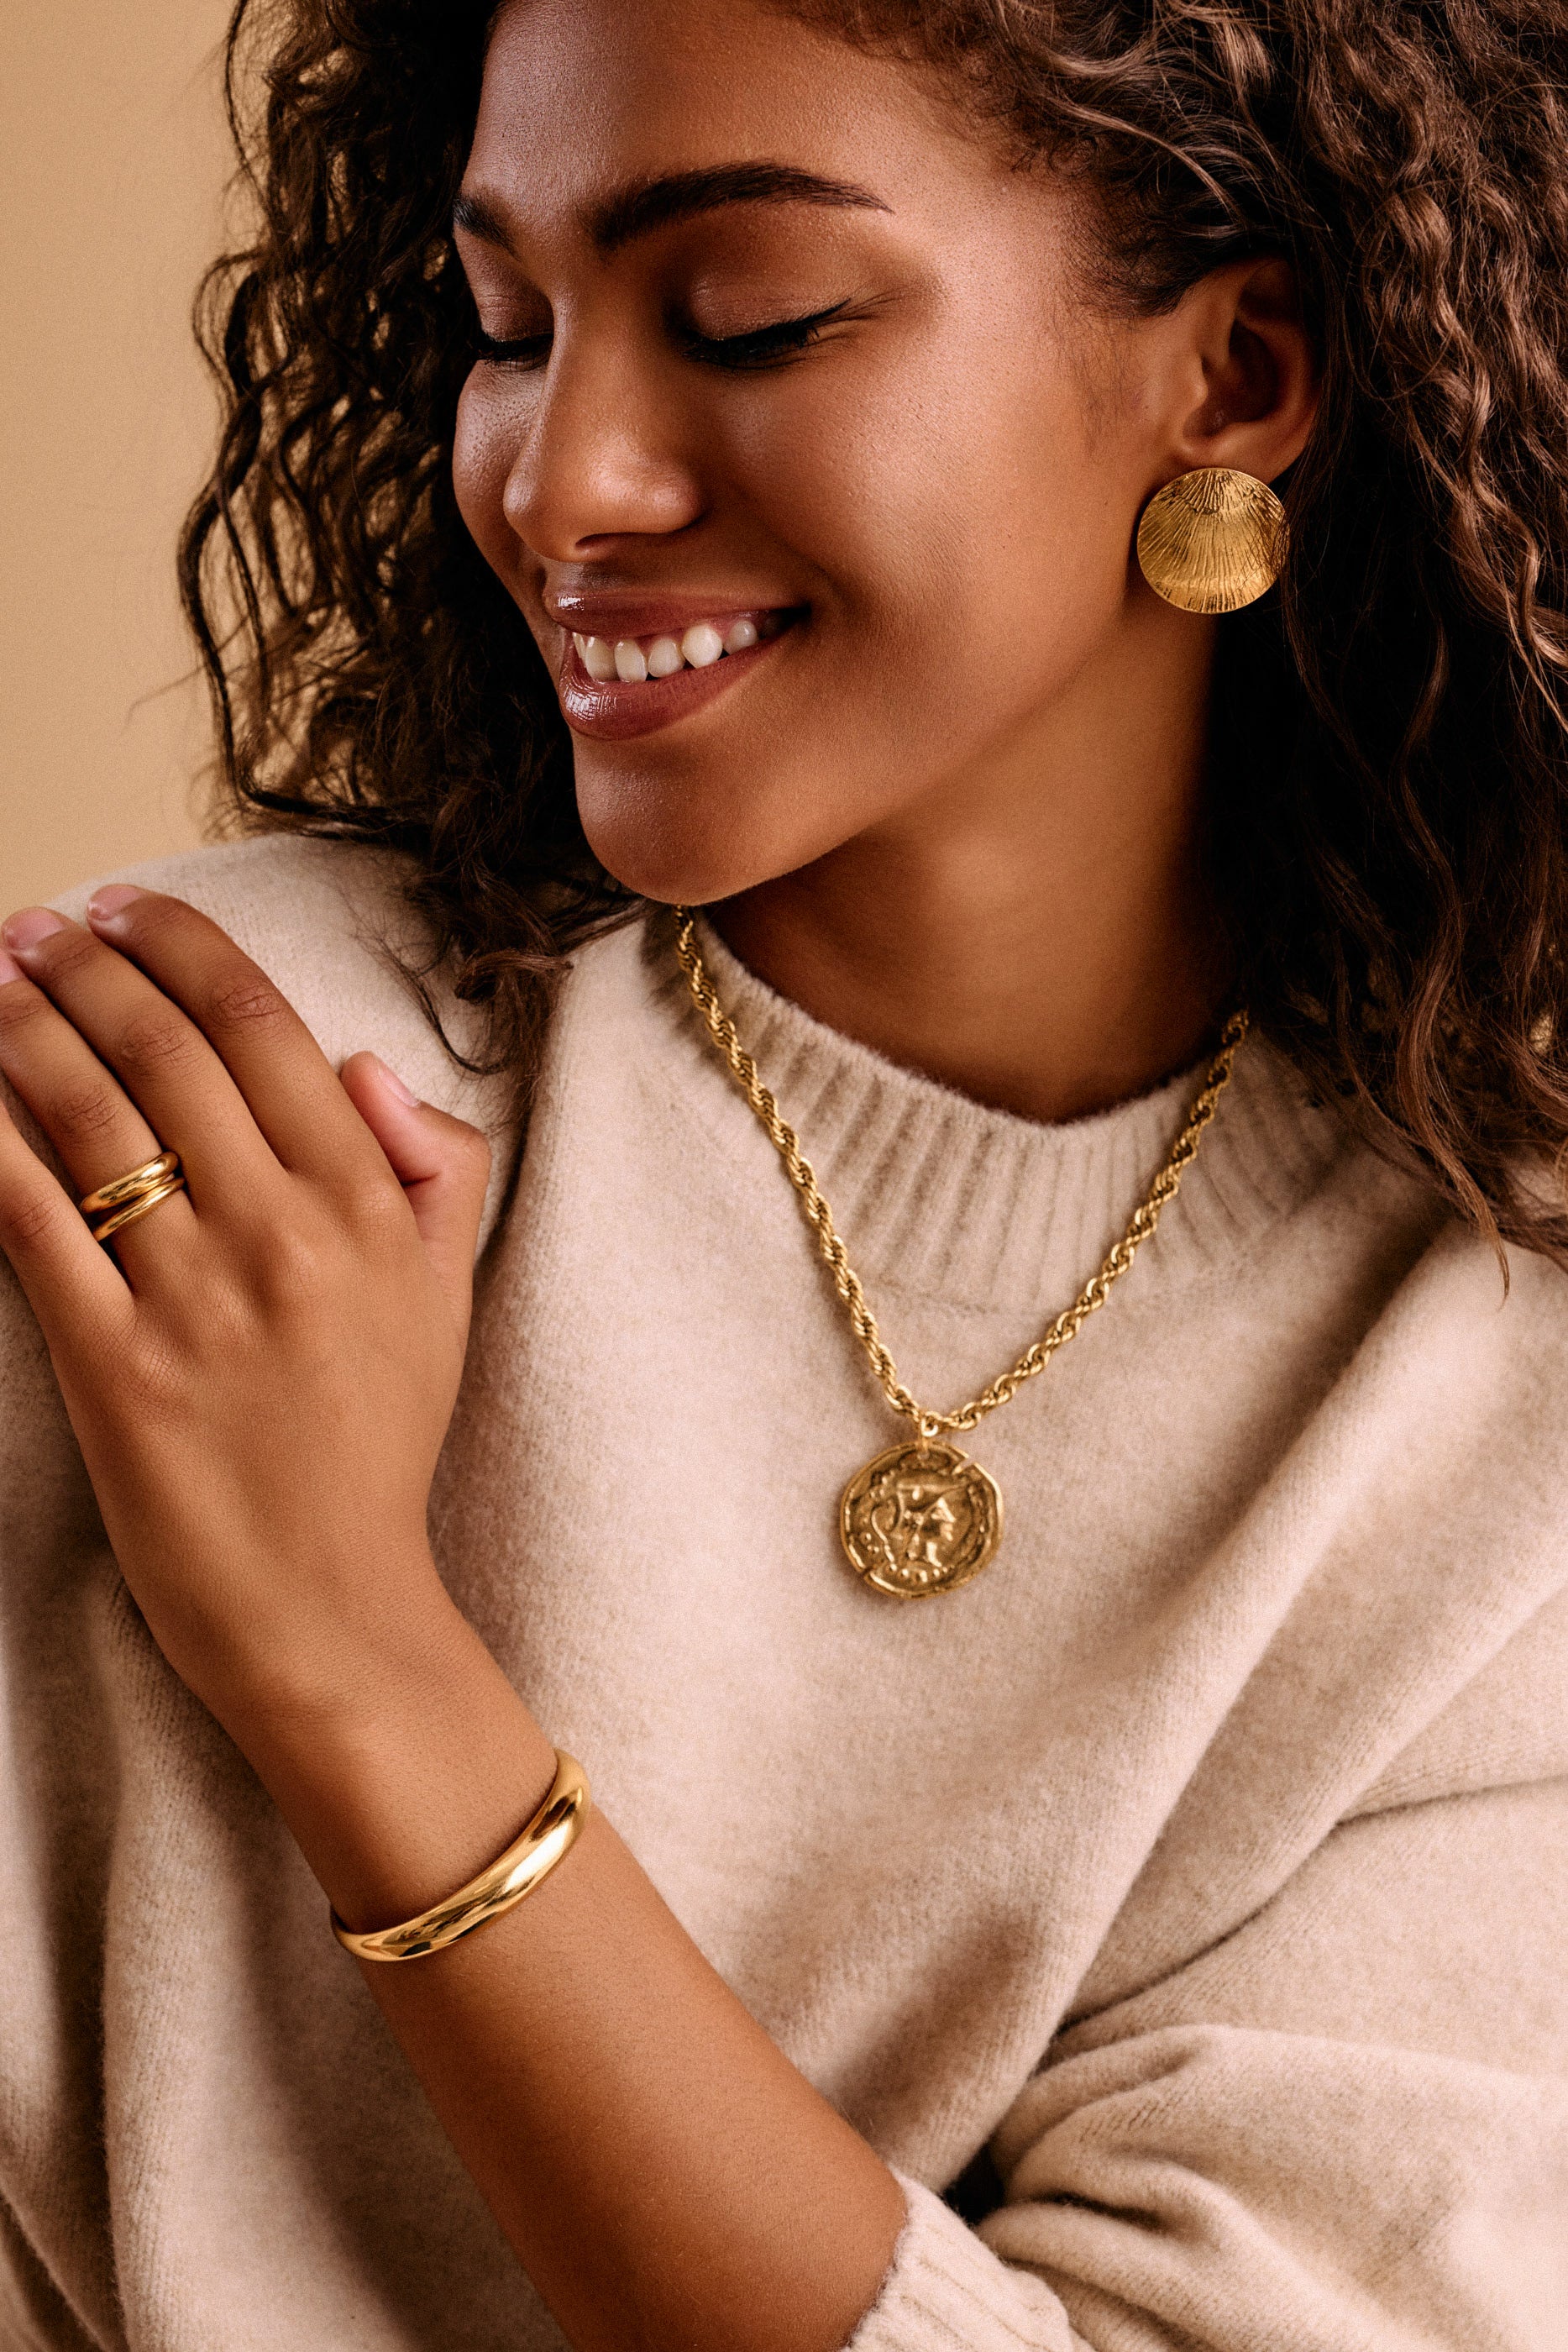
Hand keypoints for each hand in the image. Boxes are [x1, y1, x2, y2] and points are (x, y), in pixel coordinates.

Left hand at [0, 885, 492, 1754]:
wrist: (330, 1605)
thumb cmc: (379, 1444)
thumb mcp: (450, 1294)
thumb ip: (437, 1164)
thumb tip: (361, 1067)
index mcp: (369, 1204)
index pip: (265, 1028)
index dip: (183, 947)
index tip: (128, 908)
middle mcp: (283, 1233)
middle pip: (165, 1053)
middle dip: (84, 965)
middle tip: (37, 924)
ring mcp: (194, 1299)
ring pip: (89, 1117)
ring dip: (24, 1026)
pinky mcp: (113, 1366)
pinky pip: (31, 1220)